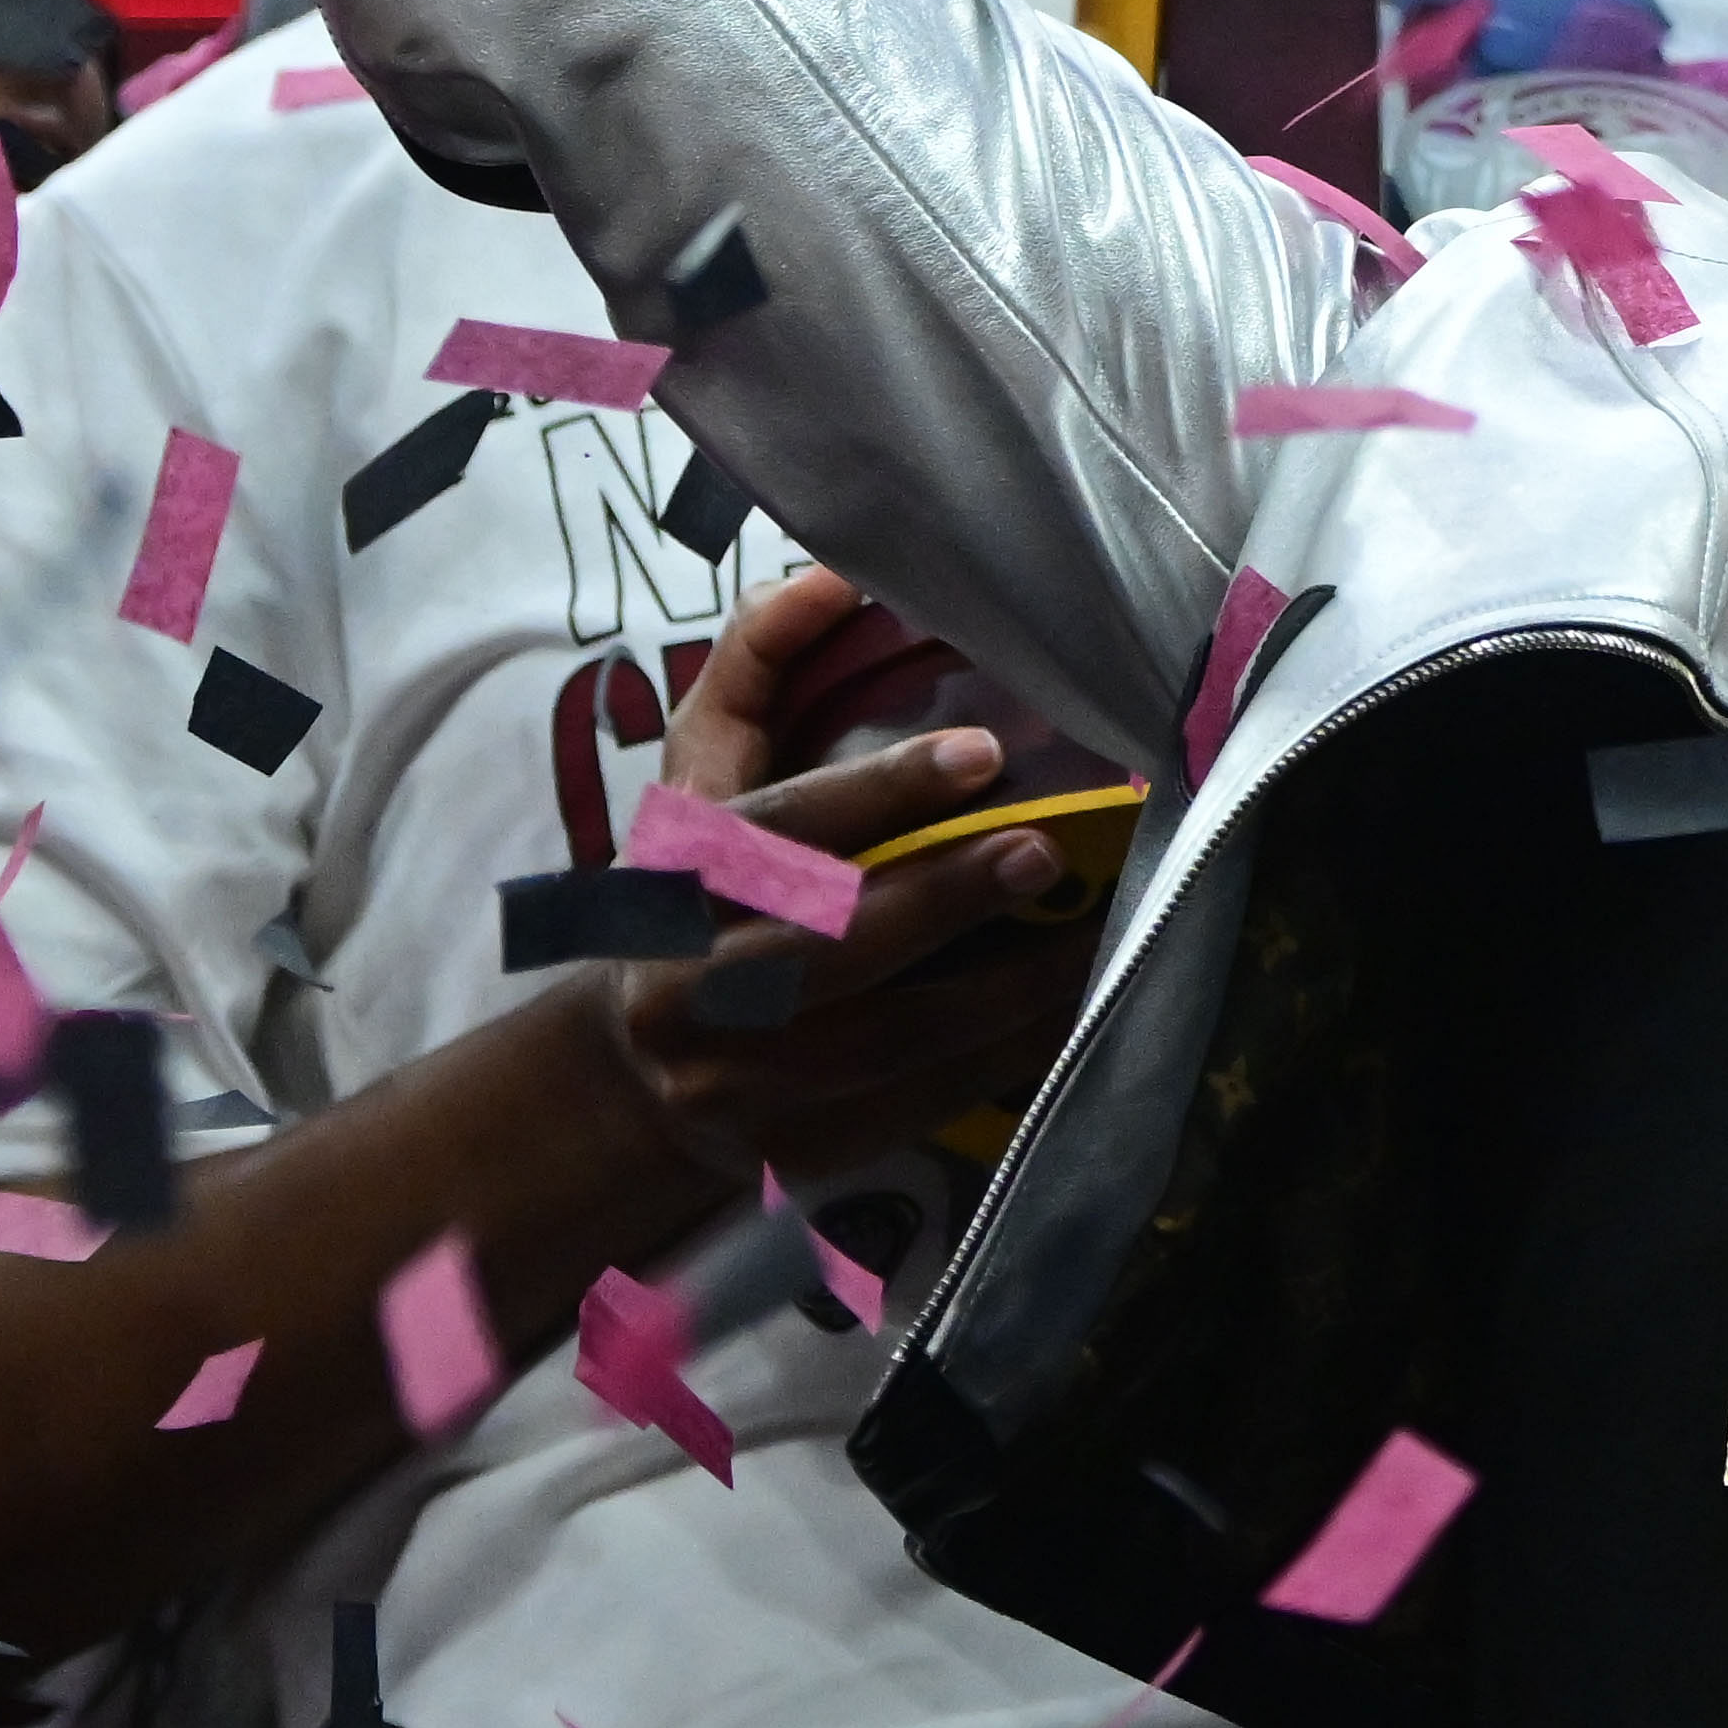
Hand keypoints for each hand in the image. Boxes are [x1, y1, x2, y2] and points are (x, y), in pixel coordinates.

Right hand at [584, 608, 1097, 1204]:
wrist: (637, 1066)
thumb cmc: (699, 885)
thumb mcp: (702, 774)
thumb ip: (753, 665)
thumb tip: (833, 575)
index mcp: (674, 884)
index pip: (777, 833)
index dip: (877, 793)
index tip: (979, 753)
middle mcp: (694, 988)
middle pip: (829, 945)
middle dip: (944, 896)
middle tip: (1043, 849)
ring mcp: (742, 1085)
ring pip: (888, 1040)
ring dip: (1003, 990)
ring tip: (1090, 938)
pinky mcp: (795, 1151)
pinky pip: (917, 1105)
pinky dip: (1001, 1058)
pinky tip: (1067, 1012)